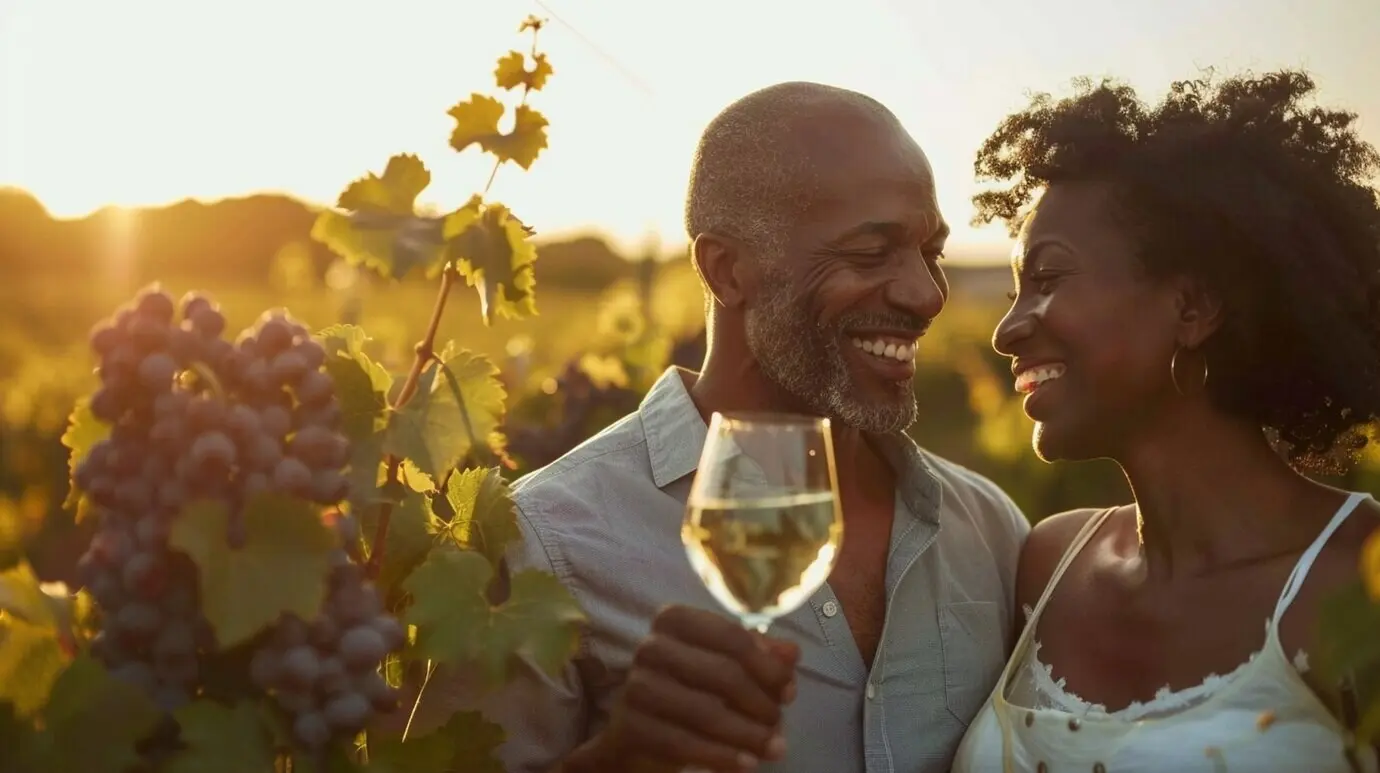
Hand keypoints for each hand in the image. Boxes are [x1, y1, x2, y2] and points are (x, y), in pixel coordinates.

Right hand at [574, 605, 799, 771]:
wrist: (640, 730)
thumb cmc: (690, 688)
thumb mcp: (725, 664)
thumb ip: (760, 656)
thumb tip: (792, 653)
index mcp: (674, 620)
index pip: (731, 636)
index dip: (767, 666)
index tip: (789, 690)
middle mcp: (651, 647)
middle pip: (722, 673)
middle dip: (760, 702)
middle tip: (780, 723)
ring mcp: (637, 687)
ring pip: (705, 712)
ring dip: (748, 734)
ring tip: (774, 747)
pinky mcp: (630, 726)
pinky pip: (684, 744)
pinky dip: (721, 756)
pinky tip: (747, 763)